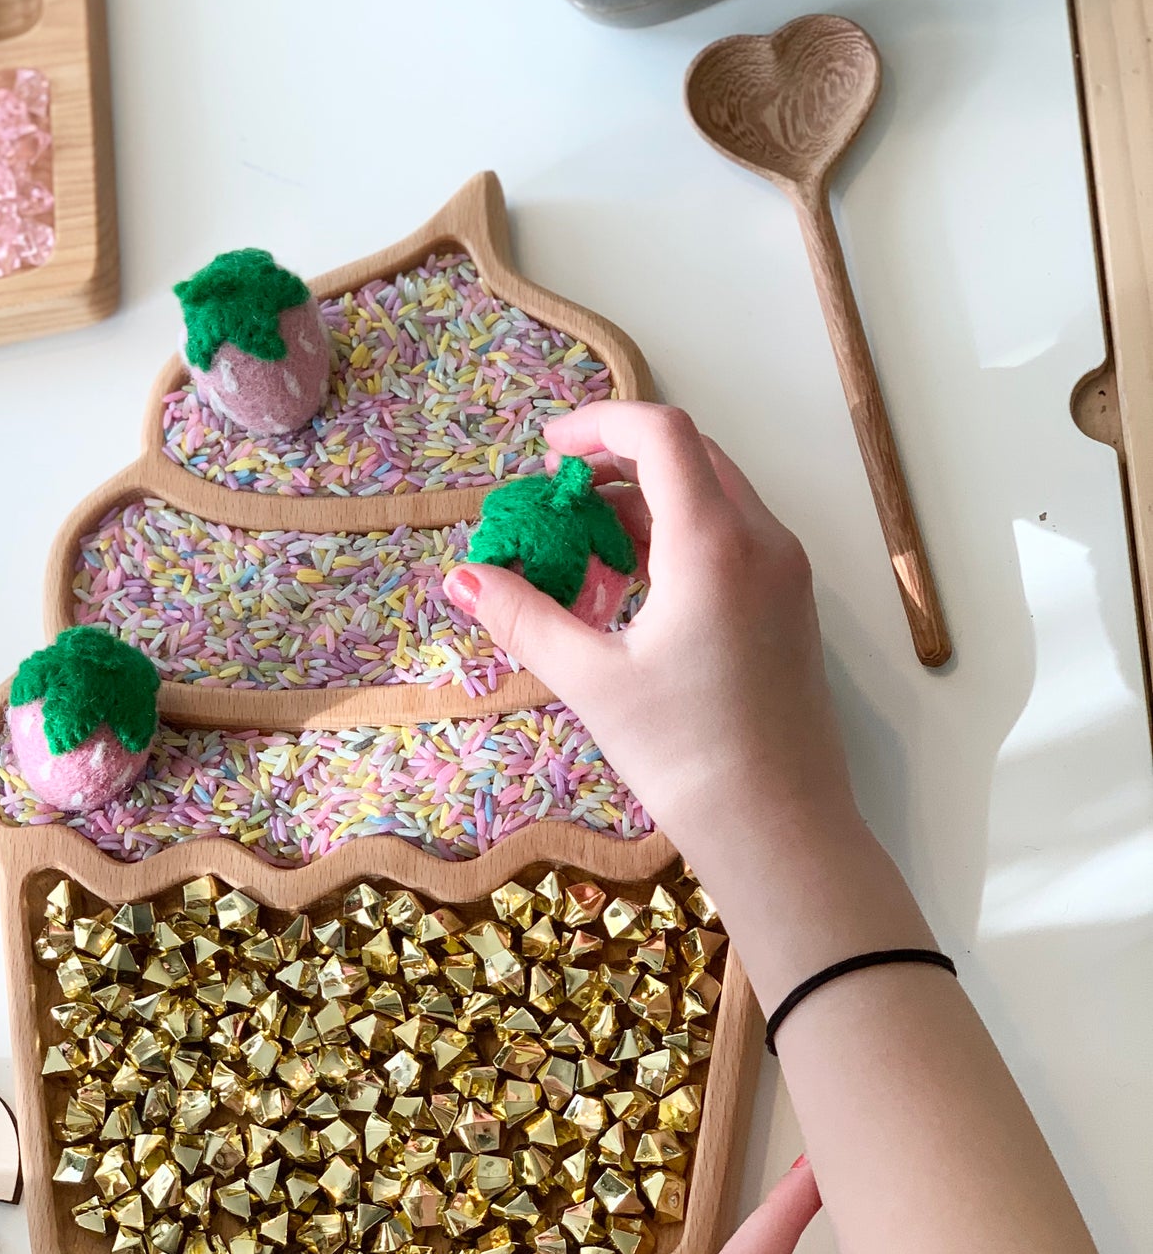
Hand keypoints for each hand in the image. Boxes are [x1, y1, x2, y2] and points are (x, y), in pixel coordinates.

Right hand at [445, 402, 859, 888]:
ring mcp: (785, 572)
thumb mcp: (592, 680)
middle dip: (618, 461)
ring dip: (647, 500)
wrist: (781, 830)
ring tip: (586, 550)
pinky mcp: (791, 604)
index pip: (661, 432)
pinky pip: (733, 535)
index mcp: (715, 543)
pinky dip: (678, 535)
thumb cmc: (686, 755)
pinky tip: (633, 589)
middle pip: (690, 455)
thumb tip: (462, 577)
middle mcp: (762, 540)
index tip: (547, 453)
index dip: (598, 423)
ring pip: (714, 494)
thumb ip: (524, 616)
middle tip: (559, 499)